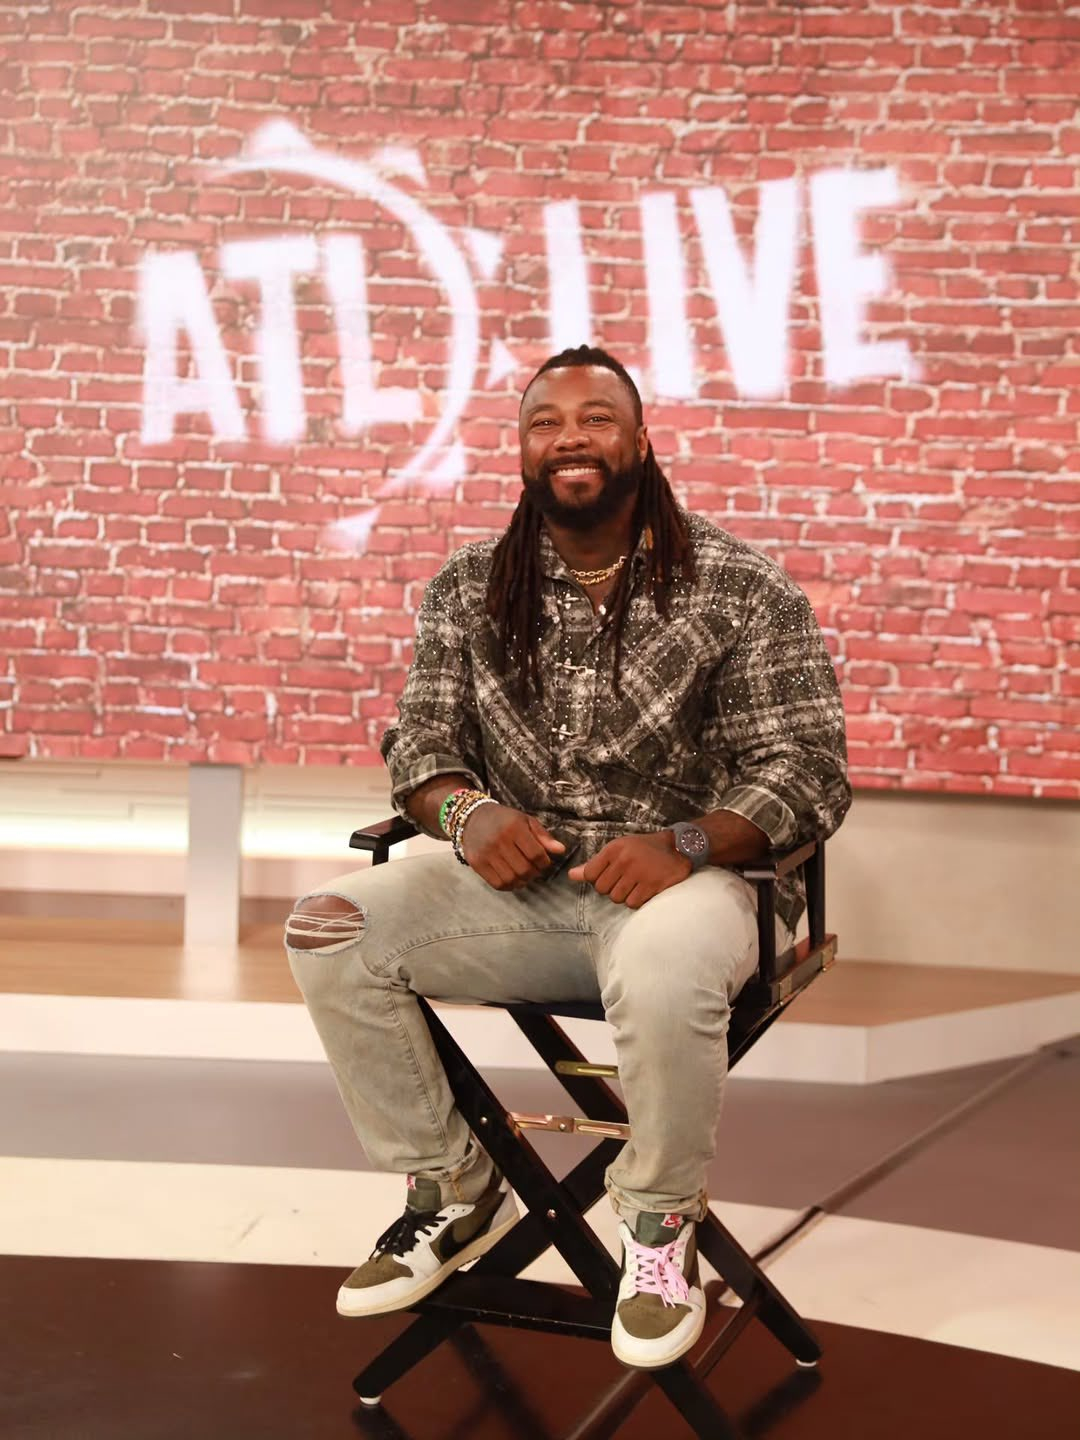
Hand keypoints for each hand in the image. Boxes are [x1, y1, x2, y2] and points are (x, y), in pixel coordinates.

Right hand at [460, 804, 565, 891]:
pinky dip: (509, 886)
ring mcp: (486, 853)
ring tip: (524, 875)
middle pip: (524, 869)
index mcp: (514, 827)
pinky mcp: (477, 863)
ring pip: (511, 879)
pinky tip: (512, 879)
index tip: (544, 862)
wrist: (473, 817)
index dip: (545, 863)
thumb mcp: (525, 821)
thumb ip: (543, 836)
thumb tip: (561, 850)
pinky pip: (497, 884)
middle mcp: (499, 841)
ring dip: (522, 881)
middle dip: (534, 873)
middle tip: (535, 870)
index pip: (536, 854)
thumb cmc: (504, 819)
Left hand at [567, 832, 690, 908]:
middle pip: (602, 889)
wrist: (678, 848)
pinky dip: (637, 900)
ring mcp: (639, 873)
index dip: (597, 879)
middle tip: (625, 880)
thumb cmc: (643, 849)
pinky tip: (644, 890)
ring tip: (635, 884)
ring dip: (625, 895)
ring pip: (617, 898)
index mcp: (614, 849)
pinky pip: (633, 903)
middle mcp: (624, 860)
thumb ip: (595, 864)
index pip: (590, 874)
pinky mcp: (652, 885)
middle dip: (611, 888)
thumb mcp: (618, 849)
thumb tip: (571, 876)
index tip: (609, 875)